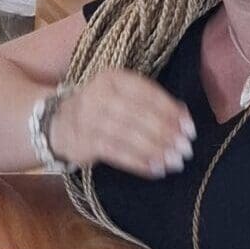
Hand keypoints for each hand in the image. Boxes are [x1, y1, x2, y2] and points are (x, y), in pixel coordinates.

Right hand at [49, 69, 194, 178]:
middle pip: (139, 115)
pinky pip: (117, 153)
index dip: (171, 112)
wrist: (59, 123)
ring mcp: (88, 118)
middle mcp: (98, 94)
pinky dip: (139, 163)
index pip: (147, 93)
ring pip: (129, 136)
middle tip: (185, 150)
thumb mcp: (123, 96)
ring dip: (156, 151)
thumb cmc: (102, 108)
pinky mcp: (84, 142)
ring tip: (175, 162)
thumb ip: (151, 102)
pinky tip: (156, 170)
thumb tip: (184, 117)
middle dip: (166, 134)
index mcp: (113, 78)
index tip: (190, 130)